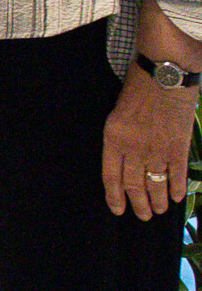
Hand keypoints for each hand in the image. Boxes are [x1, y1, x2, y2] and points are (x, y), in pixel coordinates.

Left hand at [103, 68, 193, 219]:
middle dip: (138, 204)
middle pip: (134, 185)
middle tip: (143, 215)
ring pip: (155, 184)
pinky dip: (177, 188)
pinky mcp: (179, 145)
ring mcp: (158, 148)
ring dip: (157, 201)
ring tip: (159, 211)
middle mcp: (134, 148)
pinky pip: (177, 173)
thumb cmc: (139, 89)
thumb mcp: (117, 114)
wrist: (165, 74)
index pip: (111, 177)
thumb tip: (126, 163)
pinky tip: (176, 198)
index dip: (115, 197)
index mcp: (113, 139)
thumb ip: (120, 139)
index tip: (118, 210)